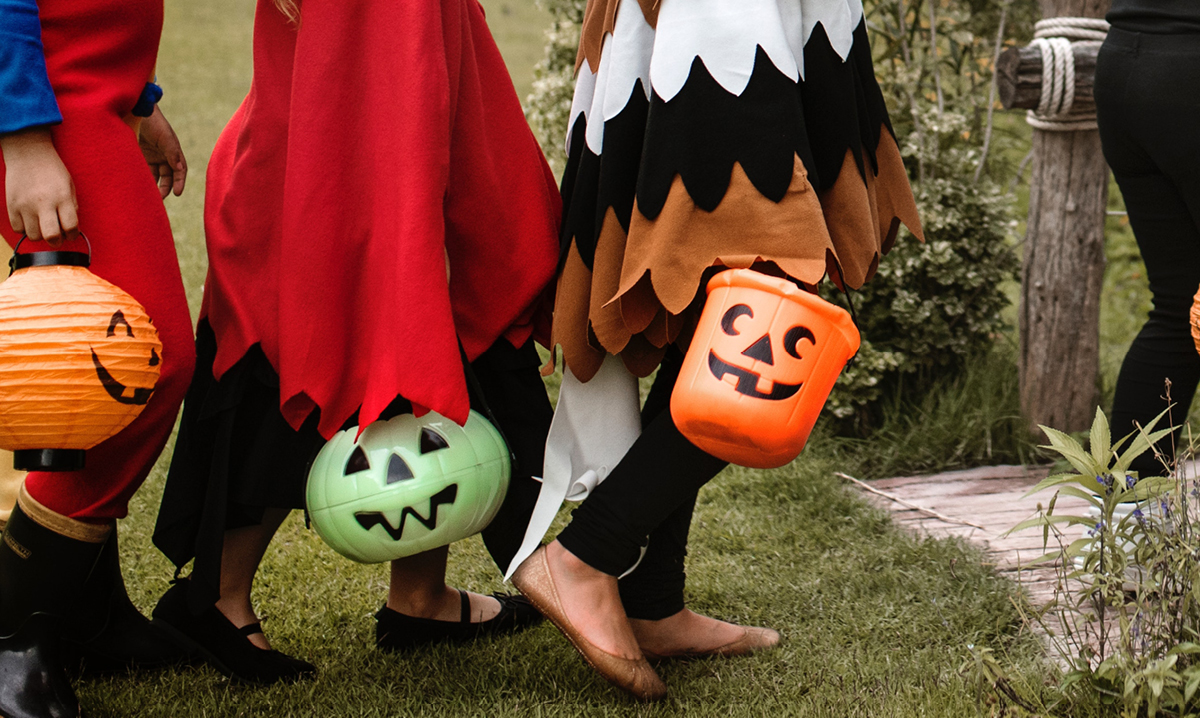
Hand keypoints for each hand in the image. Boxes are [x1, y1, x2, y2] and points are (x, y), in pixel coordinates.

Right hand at [0, 127, 77, 245]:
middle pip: (51, 236)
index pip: (71, 227)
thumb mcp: (69, 186)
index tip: (71, 233)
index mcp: (62, 197)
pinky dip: (25, 229)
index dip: (73, 235)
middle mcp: (43, 203)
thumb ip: (71, 207)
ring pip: (34, 235)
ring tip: (42, 225)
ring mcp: (25, 205)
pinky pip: (18, 229)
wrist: (28, 154)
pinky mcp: (11, 205)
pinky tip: (30, 220)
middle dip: (56, 241)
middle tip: (57, 236)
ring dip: (40, 234)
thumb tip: (70, 229)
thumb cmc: (52, 170)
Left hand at [139, 106, 186, 197]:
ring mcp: (152, 156)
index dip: (180, 182)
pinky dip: (142, 178)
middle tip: (160, 198)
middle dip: (165, 188)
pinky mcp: (140, 156)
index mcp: (173, 152)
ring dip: (153, 185)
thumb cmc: (153, 122)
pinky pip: (143, 170)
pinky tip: (139, 185)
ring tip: (149, 195)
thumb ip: (172, 153)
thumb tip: (181, 170)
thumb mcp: (165, 137)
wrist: (136, 110)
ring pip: (154, 176)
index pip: (180, 171)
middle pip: (167, 176)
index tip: (177, 193)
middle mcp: (164, 156)